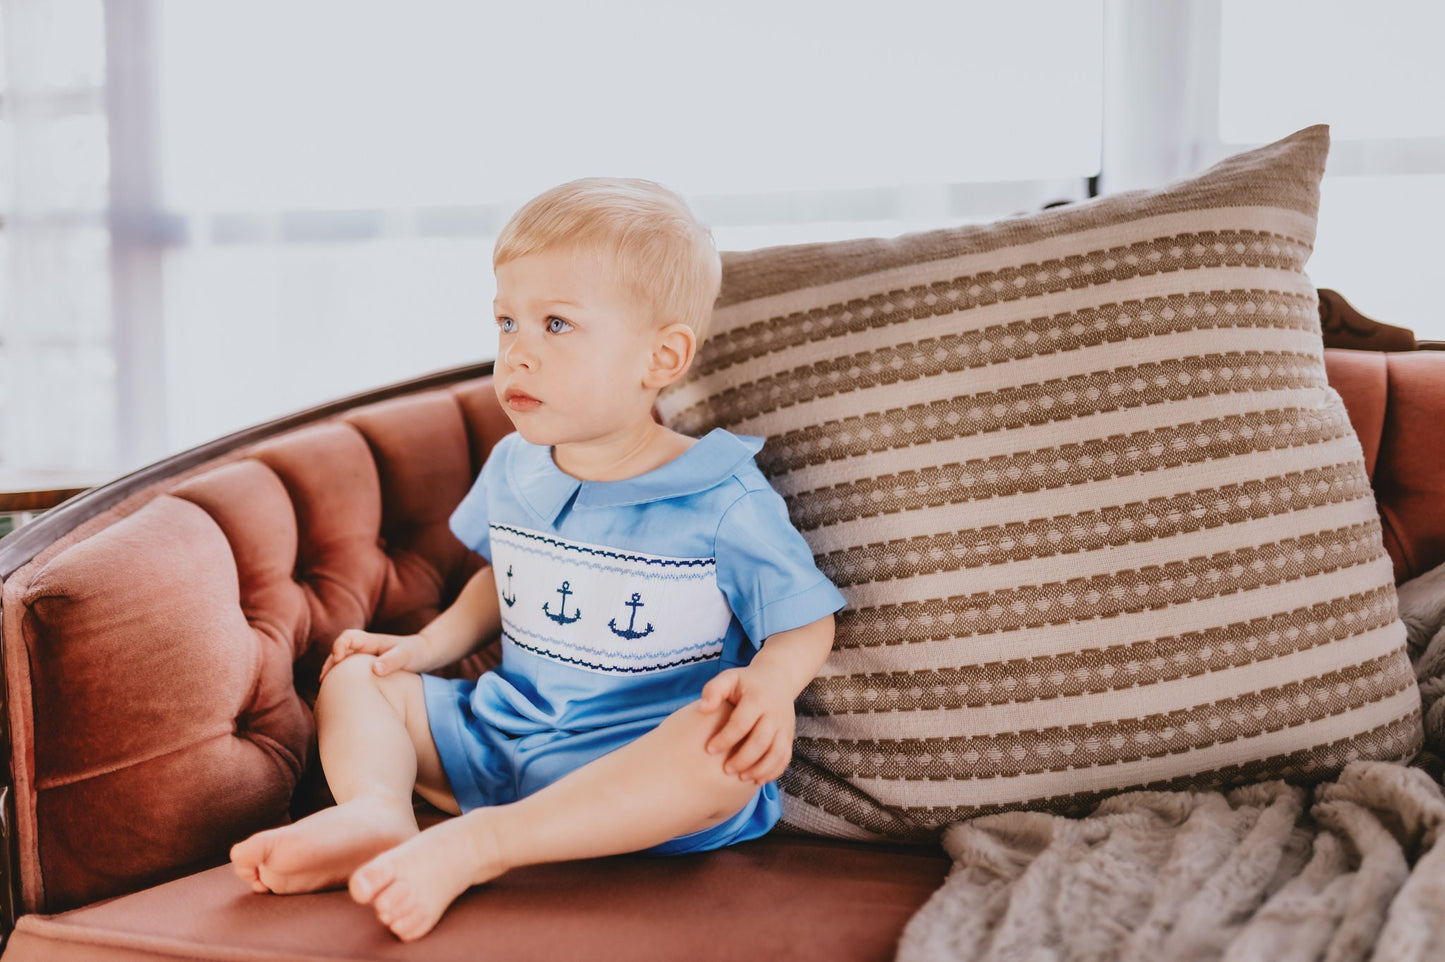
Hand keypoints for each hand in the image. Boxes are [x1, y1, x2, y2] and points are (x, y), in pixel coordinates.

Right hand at [319, 629, 431, 681]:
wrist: (424, 654)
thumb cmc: (416, 653)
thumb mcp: (407, 656)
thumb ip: (393, 661)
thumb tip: (375, 669)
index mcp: (371, 641)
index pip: (348, 637)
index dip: (339, 646)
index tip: (338, 659)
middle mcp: (364, 647)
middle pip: (339, 651)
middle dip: (330, 664)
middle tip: (323, 682)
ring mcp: (364, 657)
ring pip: (342, 663)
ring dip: (333, 673)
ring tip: (327, 691)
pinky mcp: (367, 667)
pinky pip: (349, 671)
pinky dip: (342, 680)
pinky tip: (341, 695)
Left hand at [698, 666, 797, 784]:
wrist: (777, 679)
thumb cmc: (745, 682)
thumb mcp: (729, 678)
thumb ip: (714, 690)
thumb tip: (703, 709)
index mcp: (757, 698)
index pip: (741, 723)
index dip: (725, 739)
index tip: (709, 750)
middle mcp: (774, 713)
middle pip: (761, 741)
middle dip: (743, 759)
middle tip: (726, 770)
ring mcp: (784, 726)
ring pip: (777, 753)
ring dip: (760, 768)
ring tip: (741, 777)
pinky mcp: (789, 736)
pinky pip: (785, 757)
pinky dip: (773, 771)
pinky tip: (758, 779)